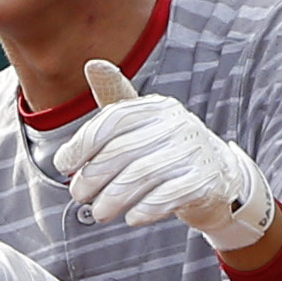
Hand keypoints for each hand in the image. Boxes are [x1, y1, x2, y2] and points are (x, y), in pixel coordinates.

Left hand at [49, 62, 276, 253]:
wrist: (216, 179)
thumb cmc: (163, 150)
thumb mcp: (140, 123)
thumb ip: (114, 100)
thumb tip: (93, 63)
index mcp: (156, 108)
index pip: (111, 121)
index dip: (80, 145)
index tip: (65, 166)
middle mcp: (177, 124)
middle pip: (120, 153)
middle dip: (91, 179)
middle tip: (80, 196)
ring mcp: (194, 151)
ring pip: (139, 178)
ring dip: (112, 201)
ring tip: (101, 211)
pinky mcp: (206, 180)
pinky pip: (165, 198)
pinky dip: (142, 211)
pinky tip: (132, 217)